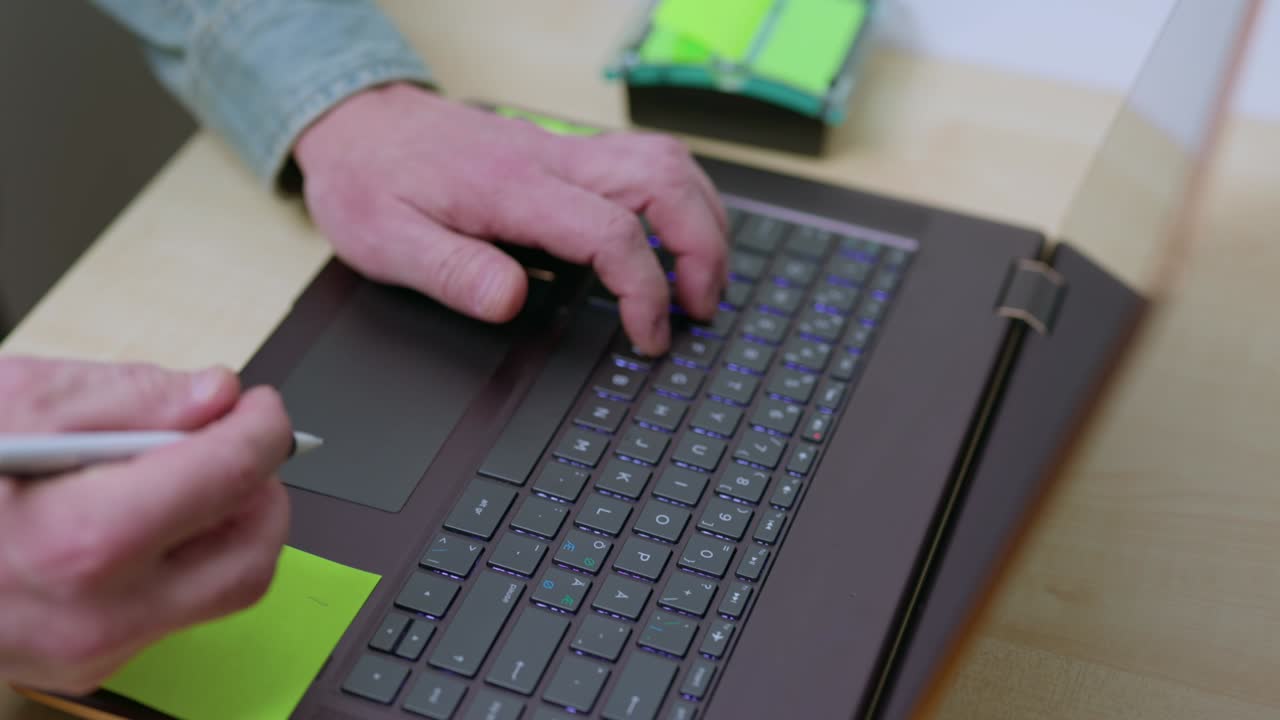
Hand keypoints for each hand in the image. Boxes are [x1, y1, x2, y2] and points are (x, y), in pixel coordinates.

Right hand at [0, 356, 292, 692]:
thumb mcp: (15, 399)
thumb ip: (130, 396)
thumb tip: (214, 395)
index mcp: (80, 541)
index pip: (228, 479)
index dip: (262, 430)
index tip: (261, 406)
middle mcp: (94, 614)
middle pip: (251, 555)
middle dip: (262, 488)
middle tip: (239, 441)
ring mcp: (91, 650)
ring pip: (224, 591)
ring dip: (231, 525)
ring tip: (191, 473)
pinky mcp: (86, 663)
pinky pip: (175, 612)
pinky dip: (185, 558)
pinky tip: (147, 516)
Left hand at [293, 83, 728, 355]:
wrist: (359, 123)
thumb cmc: (372, 181)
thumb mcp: (386, 242)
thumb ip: (454, 273)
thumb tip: (513, 303)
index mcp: (514, 188)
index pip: (612, 232)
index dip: (645, 291)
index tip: (647, 337)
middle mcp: (552, 159)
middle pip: (664, 182)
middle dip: (703, 249)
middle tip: (701, 307)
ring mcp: (564, 149)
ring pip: (667, 162)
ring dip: (702, 220)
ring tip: (702, 278)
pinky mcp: (566, 151)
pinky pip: (647, 160)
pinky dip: (679, 201)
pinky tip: (675, 236)